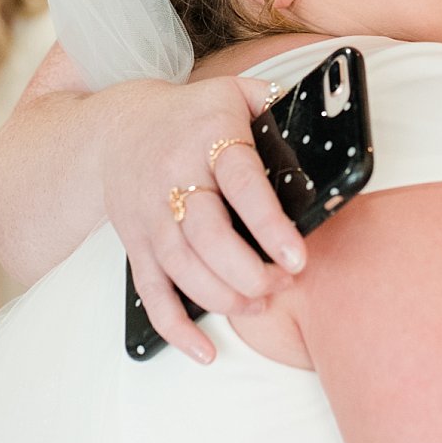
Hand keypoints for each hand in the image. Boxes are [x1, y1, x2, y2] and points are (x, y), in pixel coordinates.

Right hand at [103, 76, 307, 363]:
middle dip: (248, 272)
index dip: (268, 224)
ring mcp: (150, 216)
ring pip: (181, 268)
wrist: (115, 129)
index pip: (240, 183)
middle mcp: (174, 178)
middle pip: (206, 236)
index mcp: (207, 139)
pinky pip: (151, 293)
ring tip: (258, 305)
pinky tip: (204, 350)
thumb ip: (276, 103)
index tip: (296, 257)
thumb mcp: (233, 92)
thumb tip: (326, 123)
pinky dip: (175, 326)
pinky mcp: (136, 244)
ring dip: (222, 297)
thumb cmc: (191, 116)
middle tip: (281, 284)